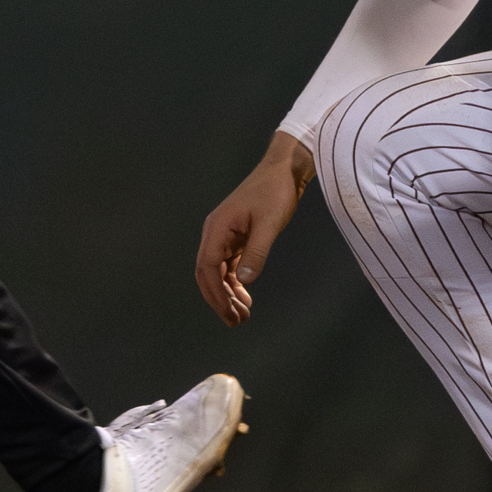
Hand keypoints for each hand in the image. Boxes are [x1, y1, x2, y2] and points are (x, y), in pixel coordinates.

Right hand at [196, 132, 313, 326]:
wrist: (284, 170)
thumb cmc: (275, 192)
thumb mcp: (269, 223)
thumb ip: (257, 251)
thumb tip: (245, 281)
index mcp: (217, 228)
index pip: (207, 267)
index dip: (216, 293)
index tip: (229, 312)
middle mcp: (216, 232)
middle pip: (208, 273)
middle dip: (219, 299)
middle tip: (235, 322)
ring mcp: (225, 235)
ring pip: (218, 271)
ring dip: (228, 293)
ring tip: (242, 315)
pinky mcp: (237, 236)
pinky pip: (229, 264)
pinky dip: (235, 282)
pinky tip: (245, 296)